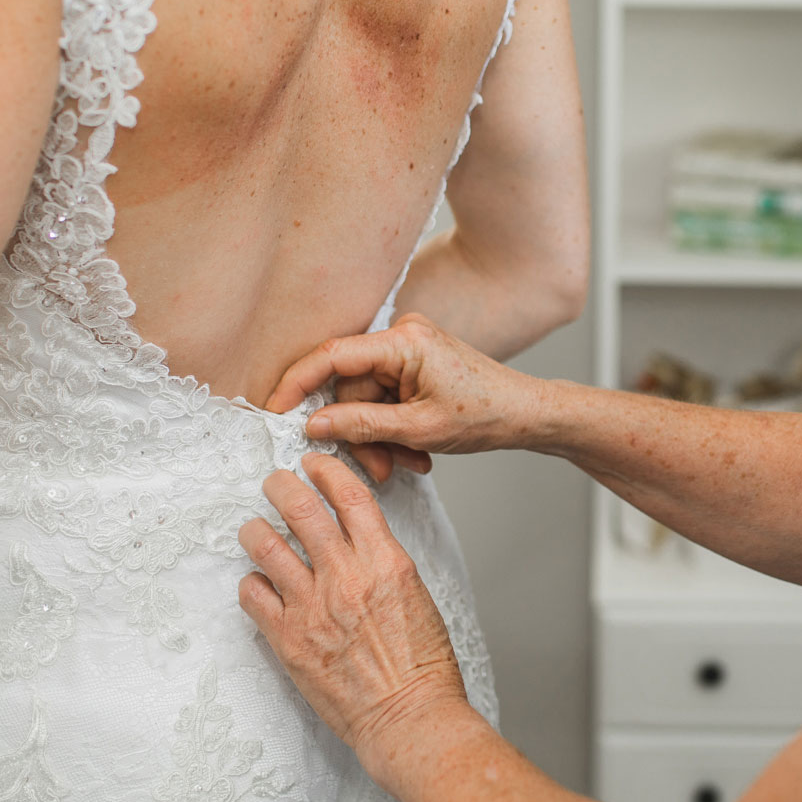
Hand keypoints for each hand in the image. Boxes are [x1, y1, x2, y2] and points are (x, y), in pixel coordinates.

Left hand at [237, 454, 472, 785]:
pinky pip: (252, 594)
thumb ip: (383, 563)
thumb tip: (356, 543)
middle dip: (280, 485)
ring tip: (254, 529)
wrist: (409, 718)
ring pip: (264, 544)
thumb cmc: (423, 668)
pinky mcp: (288, 639)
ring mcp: (312, 607)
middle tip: (274, 482)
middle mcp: (345, 576)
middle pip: (299, 508)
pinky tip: (259, 586)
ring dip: (255, 529)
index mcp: (386, 561)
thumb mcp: (417, 596)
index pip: (349, 495)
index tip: (313, 464)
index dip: (326, 471)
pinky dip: (252, 583)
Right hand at [264, 313, 547, 458]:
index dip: (297, 383)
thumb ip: (361, 424)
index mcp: (403, 340)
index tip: (273, 411)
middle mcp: (401, 334)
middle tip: (378, 467)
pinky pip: (384, 397)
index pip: (332, 355)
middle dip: (360, 431)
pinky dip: (393, 427)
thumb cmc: (485, 415)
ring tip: (408, 463)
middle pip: (350, 386)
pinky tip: (415, 450)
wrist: (527, 414)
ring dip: (380, 436)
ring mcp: (407, 348)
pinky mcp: (413, 363)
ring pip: (366, 398)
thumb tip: (313, 424)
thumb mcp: (418, 429)